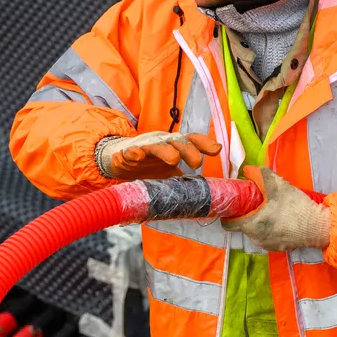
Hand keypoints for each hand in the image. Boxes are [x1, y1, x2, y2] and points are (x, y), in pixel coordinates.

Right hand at [96, 131, 220, 179]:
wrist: (120, 159)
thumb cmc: (150, 165)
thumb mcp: (170, 172)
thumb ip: (185, 180)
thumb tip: (204, 196)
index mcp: (175, 146)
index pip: (192, 140)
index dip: (204, 144)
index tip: (216, 150)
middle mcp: (162, 142)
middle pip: (178, 141)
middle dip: (188, 150)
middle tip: (197, 163)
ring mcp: (145, 146)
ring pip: (157, 145)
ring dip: (165, 151)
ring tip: (174, 159)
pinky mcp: (128, 152)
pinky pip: (131, 151)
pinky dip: (134, 152)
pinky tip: (136, 155)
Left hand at [223, 166, 330, 250]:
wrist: (318, 226)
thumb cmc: (296, 207)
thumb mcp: (278, 185)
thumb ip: (260, 175)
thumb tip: (247, 170)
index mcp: (252, 225)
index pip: (228, 224)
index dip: (229, 213)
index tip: (235, 204)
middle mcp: (256, 239)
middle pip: (243, 226)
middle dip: (247, 214)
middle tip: (256, 202)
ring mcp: (267, 245)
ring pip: (255, 232)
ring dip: (258, 221)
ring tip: (270, 209)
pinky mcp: (278, 248)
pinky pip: (267, 237)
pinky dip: (269, 228)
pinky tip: (280, 219)